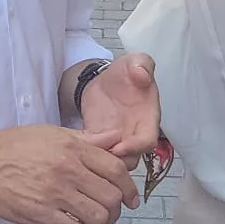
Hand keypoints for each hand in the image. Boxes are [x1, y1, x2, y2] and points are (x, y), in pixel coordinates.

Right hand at [0, 125, 139, 223]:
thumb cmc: (16, 146)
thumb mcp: (53, 134)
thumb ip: (88, 139)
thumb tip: (116, 139)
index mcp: (73, 149)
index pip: (116, 169)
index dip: (129, 187)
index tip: (131, 198)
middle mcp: (67, 170)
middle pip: (111, 197)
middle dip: (115, 210)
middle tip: (109, 214)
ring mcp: (54, 193)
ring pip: (96, 217)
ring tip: (90, 222)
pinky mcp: (40, 214)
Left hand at [80, 52, 160, 166]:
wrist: (106, 80)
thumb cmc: (125, 73)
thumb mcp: (136, 61)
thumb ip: (142, 64)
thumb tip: (142, 75)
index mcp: (148, 118)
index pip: (148, 141)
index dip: (136, 147)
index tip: (119, 146)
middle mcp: (135, 134)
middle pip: (131, 159)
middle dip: (115, 161)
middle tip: (97, 153)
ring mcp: (118, 140)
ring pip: (114, 162)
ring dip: (100, 160)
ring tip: (85, 149)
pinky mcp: (100, 140)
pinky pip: (96, 154)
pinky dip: (87, 153)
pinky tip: (76, 143)